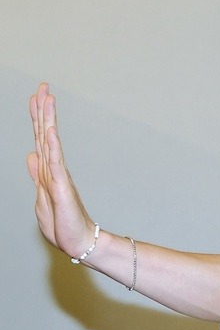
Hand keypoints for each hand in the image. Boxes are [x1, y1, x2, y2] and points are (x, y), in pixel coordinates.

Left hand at [26, 82, 95, 258]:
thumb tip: (31, 155)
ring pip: (50, 143)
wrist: (79, 243)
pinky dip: (52, 146)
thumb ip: (37, 174)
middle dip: (43, 110)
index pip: (41, 139)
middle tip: (43, 86)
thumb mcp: (42, 196)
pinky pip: (55, 163)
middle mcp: (54, 169)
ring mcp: (58, 176)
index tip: (38, 96)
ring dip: (48, 120)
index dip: (38, 117)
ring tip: (48, 98)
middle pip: (45, 134)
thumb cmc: (63, 223)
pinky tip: (50, 131)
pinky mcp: (62, 187)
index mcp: (48, 171)